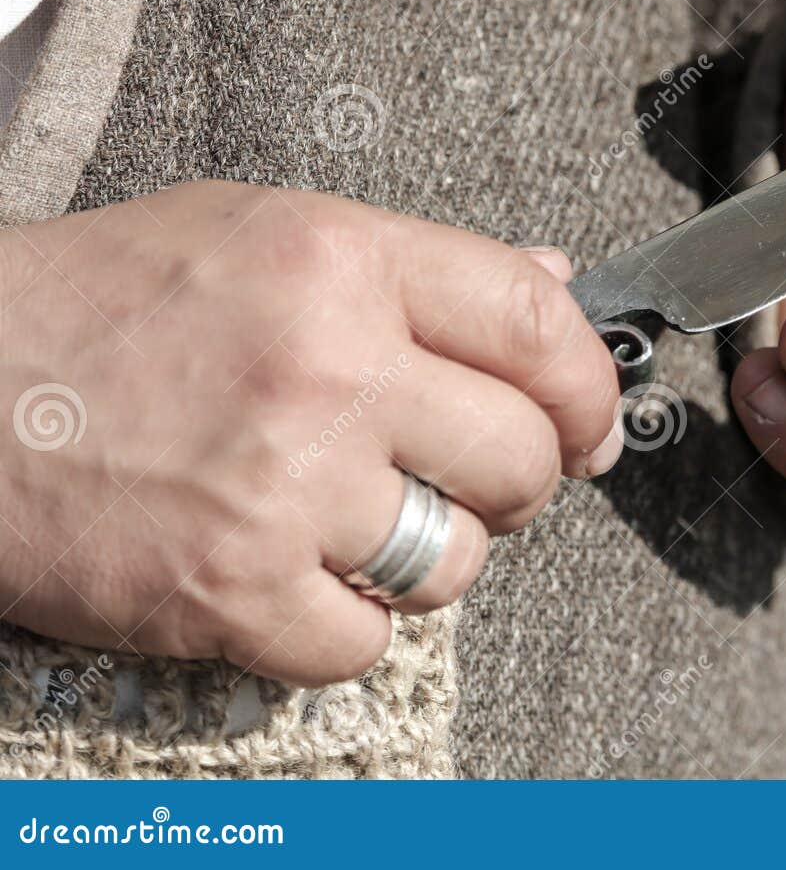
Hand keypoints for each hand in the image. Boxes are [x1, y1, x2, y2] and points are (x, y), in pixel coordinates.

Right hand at [0, 181, 618, 684]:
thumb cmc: (108, 304)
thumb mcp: (266, 231)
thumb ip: (422, 264)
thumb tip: (554, 281)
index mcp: (346, 262)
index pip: (541, 325)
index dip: (589, 385)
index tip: (588, 421)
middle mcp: (330, 368)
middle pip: (522, 458)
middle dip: (517, 482)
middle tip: (465, 477)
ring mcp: (283, 485)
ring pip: (457, 560)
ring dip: (425, 557)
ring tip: (351, 522)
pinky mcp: (230, 589)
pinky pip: (367, 642)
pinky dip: (342, 627)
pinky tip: (290, 578)